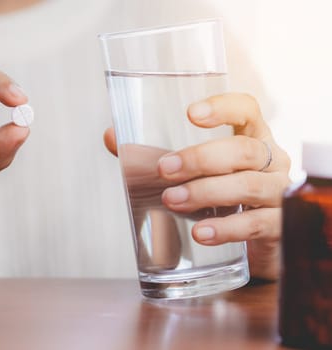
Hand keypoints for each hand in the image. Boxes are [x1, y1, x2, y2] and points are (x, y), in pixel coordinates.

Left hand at [104, 93, 290, 279]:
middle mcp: (271, 161)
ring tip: (173, 200)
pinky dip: (227, 228)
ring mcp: (279, 193)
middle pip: (243, 150)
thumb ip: (153, 156)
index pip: (247, 110)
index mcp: (251, 138)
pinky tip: (202, 233)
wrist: (252, 245)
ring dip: (207, 192)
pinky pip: (257, 224)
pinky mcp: (279, 227)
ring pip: (249, 185)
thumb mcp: (191, 173)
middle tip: (164, 170)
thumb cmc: (219, 198)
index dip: (223, 107)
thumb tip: (111, 137)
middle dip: (201, 158)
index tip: (191, 114)